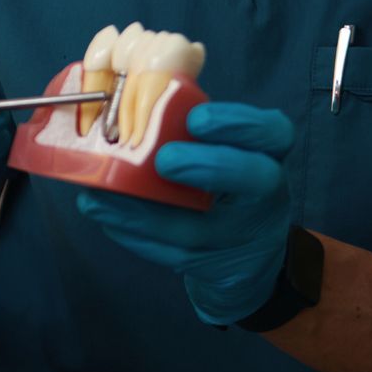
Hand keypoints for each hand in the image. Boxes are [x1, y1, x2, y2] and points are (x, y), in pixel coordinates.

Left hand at [75, 102, 294, 324]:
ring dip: (142, 213)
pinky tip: (106, 218)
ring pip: (198, 229)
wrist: (246, 257)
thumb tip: (130, 102)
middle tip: (164, 159)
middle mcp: (267, 194)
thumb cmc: (220, 182)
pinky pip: (174, 255)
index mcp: (268, 153)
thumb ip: (186, 128)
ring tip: (99, 197)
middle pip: (255, 178)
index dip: (237, 123)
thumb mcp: (218, 149)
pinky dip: (135, 236)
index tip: (196, 118)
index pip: (272, 132)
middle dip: (206, 165)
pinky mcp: (219, 269)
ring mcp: (245, 237)